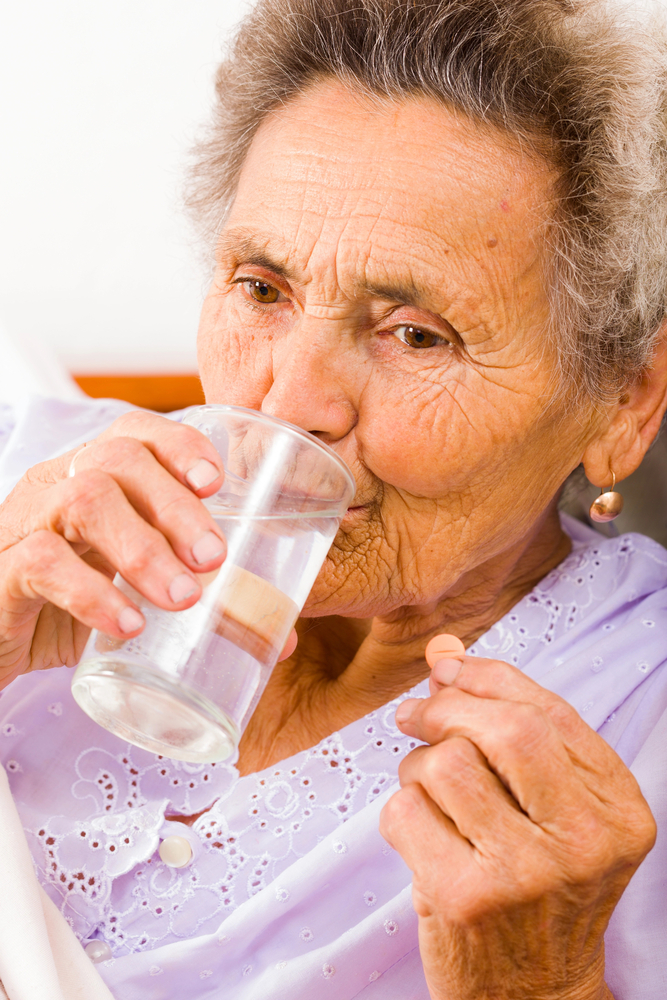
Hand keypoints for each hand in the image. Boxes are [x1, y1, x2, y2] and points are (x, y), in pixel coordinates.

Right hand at [0, 410, 229, 688]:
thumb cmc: (64, 612)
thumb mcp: (130, 595)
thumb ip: (201, 604)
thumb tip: (284, 638)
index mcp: (89, 478)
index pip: (133, 432)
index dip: (180, 445)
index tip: (218, 483)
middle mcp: (55, 487)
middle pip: (119, 458)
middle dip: (177, 505)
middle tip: (215, 558)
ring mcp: (22, 524)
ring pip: (85, 499)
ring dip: (144, 547)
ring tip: (183, 596)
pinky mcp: (0, 572)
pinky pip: (43, 561)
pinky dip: (94, 592)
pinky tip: (128, 625)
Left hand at [380, 654, 655, 999]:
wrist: (532, 997)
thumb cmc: (538, 891)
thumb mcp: (554, 813)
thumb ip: (513, 731)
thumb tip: (445, 656)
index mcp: (617, 810)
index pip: (550, 712)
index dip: (490, 678)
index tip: (450, 669)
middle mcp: (584, 840)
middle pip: (504, 729)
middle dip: (446, 707)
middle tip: (414, 714)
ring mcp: (526, 873)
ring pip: (446, 764)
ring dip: (417, 765)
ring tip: (426, 791)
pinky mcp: (465, 898)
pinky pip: (406, 810)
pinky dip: (399, 810)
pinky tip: (420, 836)